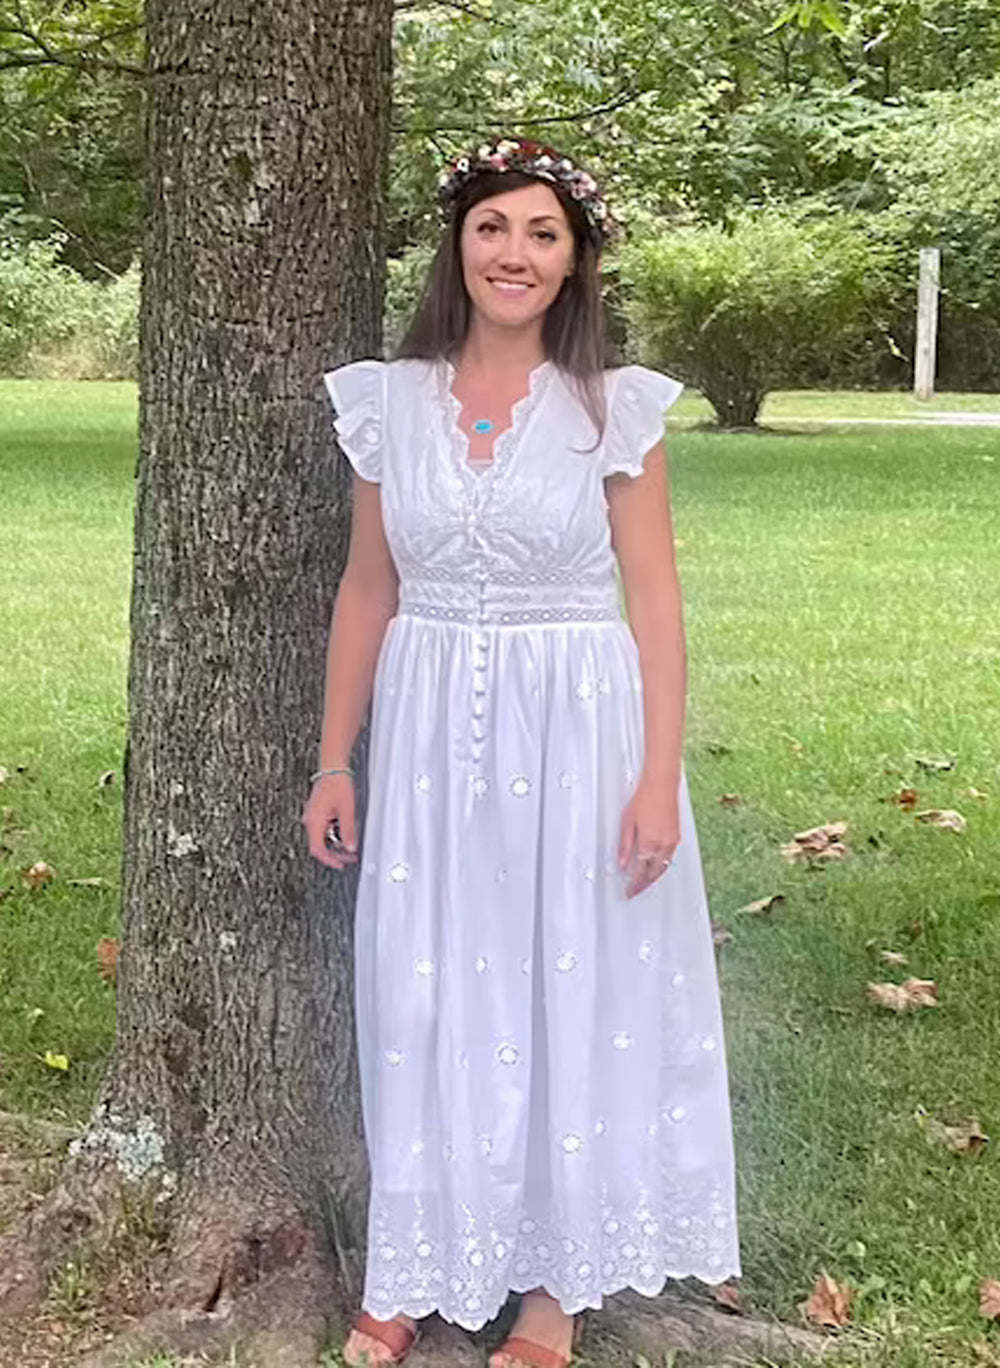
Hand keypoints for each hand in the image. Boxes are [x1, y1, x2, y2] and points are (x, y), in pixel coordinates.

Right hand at [302, 773, 357, 869]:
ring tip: (350, 843)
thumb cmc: (337, 784)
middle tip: (349, 856)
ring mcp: (313, 816)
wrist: (334, 768)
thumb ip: (348, 831)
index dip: (330, 860)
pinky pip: (324, 828)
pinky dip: (334, 833)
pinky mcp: (317, 812)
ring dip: (335, 843)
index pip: (318, 850)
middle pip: (319, 845)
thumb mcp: (347, 810)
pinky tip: (344, 831)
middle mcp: (310, 820)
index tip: (340, 865)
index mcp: (314, 821)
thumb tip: (350, 847)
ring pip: (322, 837)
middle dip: (335, 853)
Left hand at [618, 773, 679, 898]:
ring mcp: (672, 841)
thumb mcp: (627, 822)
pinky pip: (669, 857)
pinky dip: (661, 865)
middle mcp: (663, 845)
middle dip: (644, 884)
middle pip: (654, 873)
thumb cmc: (645, 798)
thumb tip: (622, 862)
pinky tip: (656, 865)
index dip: (634, 884)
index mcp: (649, 843)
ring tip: (644, 881)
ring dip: (654, 876)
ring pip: (663, 866)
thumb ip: (624, 845)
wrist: (661, 784)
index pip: (641, 872)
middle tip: (635, 889)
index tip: (629, 890)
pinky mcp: (676, 836)